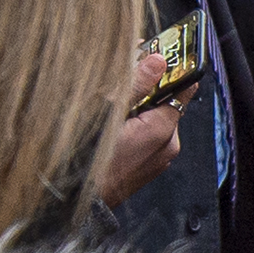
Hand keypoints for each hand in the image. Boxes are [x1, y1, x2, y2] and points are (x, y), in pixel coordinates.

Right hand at [90, 56, 184, 205]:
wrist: (71, 201)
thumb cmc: (87, 158)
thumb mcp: (109, 112)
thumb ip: (136, 84)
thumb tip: (158, 60)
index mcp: (163, 130)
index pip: (182, 88)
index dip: (171, 68)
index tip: (160, 52)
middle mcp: (167, 145)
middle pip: (165, 101)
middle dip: (148, 84)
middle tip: (127, 68)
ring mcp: (157, 159)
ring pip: (153, 118)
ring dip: (138, 103)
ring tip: (112, 95)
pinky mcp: (146, 167)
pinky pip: (146, 135)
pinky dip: (134, 122)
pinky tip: (113, 119)